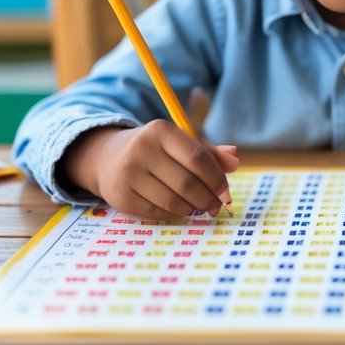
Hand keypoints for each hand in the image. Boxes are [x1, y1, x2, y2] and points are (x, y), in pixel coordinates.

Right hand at [62, 120, 239, 219]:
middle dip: (208, 198)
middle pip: (187, 183)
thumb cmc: (155, 150)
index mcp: (160, 130)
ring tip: (199, 206)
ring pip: (174, 202)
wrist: (109, 158)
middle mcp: (141, 150)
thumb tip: (236, 160)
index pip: (197, 157)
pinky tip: (180, 209)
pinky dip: (176, 214)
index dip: (216, 178)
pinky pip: (158, 213)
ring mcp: (128, 175)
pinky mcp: (121, 198)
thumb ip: (209, 151)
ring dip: (193, 208)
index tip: (226, 192)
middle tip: (216, 206)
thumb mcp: (179, 143)